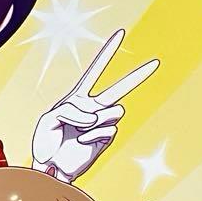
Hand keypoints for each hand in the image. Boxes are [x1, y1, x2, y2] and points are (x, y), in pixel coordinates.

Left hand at [32, 30, 158, 181]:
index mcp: (78, 97)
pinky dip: (91, 134)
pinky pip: (107, 128)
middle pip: (119, 89)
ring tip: (77, 130)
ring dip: (93, 118)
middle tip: (156, 63)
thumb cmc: (46, 142)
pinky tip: (79, 141)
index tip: (121, 33)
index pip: (95, 71)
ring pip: (113, 110)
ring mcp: (101, 124)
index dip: (107, 53)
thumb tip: (96, 116)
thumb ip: (71, 110)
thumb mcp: (50, 118)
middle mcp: (93, 108)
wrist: (49, 167)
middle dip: (137, 76)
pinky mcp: (105, 139)